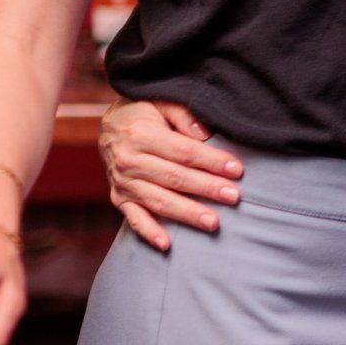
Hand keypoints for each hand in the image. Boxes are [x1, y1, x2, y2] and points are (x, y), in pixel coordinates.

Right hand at [100, 99, 241, 249]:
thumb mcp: (164, 101)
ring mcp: (122, 182)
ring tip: (212, 222)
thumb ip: (185, 115)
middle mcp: (128, 161)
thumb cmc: (145, 109)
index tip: (236, 170)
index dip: (211, 161)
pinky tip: (167, 244)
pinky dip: (149, 232)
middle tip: (233, 197)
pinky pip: (133, 218)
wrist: (109, 124)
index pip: (183, 152)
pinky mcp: (118, 198)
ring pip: (158, 201)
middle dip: (206, 188)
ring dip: (186, 213)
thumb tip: (206, 135)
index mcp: (141, 134)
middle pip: (174, 178)